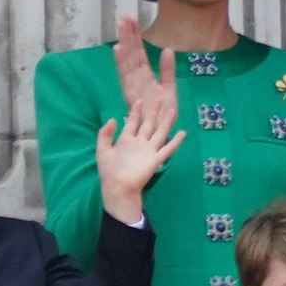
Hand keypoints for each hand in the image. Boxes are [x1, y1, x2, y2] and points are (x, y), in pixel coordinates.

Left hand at [95, 99, 185, 223]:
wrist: (118, 187)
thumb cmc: (109, 171)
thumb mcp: (102, 150)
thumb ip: (105, 134)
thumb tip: (113, 119)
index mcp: (125, 140)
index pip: (132, 122)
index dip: (136, 112)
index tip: (140, 100)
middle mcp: (139, 143)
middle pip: (148, 124)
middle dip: (153, 112)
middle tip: (158, 98)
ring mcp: (149, 150)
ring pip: (160, 133)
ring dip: (166, 122)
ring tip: (172, 110)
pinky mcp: (156, 159)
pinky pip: (168, 148)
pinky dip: (176, 141)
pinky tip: (183, 133)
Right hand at [113, 14, 177, 115]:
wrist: (163, 130)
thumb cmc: (164, 112)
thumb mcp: (170, 88)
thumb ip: (168, 69)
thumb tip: (167, 50)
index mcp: (145, 75)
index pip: (139, 51)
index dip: (135, 35)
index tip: (132, 19)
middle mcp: (136, 78)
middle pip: (131, 52)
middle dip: (128, 34)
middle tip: (124, 16)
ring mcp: (133, 84)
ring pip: (127, 59)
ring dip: (124, 42)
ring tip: (121, 26)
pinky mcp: (131, 93)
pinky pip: (126, 75)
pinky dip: (121, 62)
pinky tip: (118, 49)